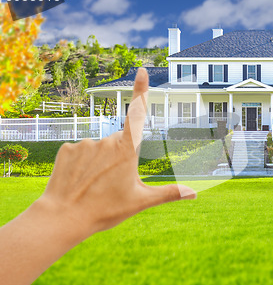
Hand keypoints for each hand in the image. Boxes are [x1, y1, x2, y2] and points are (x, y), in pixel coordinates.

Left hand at [0, 68, 195, 284]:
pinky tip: (78, 181)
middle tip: (112, 184)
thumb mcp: (140, 201)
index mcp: (126, 150)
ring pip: (98, 149)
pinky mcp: (66, 149)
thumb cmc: (105, 210)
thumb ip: (169, 194)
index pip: (137, 114)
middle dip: (119, 158)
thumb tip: (193, 194)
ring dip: (99, 162)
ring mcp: (84, 143)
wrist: (63, 218)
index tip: (142, 70)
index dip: (140, 91)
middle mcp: (106, 141)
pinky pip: (79, 152)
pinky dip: (82, 164)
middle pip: (118, 143)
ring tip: (93, 186)